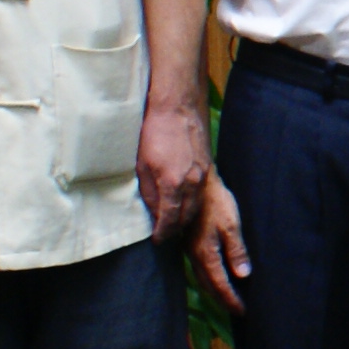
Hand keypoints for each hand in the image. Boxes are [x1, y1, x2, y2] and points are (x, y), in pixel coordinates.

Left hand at [136, 97, 212, 242]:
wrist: (176, 108)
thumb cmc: (154, 133)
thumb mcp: (142, 165)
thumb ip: (149, 192)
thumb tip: (154, 212)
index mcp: (172, 183)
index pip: (169, 219)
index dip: (162, 233)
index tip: (157, 240)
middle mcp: (191, 182)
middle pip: (186, 216)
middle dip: (175, 228)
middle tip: (164, 233)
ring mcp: (202, 175)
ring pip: (196, 206)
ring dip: (186, 217)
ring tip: (174, 222)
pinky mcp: (207, 167)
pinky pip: (201, 193)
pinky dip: (193, 203)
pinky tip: (184, 203)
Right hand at [192, 173, 252, 314]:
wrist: (198, 185)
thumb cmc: (218, 203)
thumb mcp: (232, 225)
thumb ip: (236, 250)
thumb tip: (243, 274)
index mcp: (207, 253)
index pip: (220, 284)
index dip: (231, 299)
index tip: (242, 311)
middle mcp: (195, 255)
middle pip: (208, 285)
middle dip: (222, 299)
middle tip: (235, 310)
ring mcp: (190, 249)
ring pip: (201, 277)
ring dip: (214, 291)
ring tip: (226, 299)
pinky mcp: (189, 243)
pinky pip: (198, 268)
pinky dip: (207, 278)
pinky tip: (214, 277)